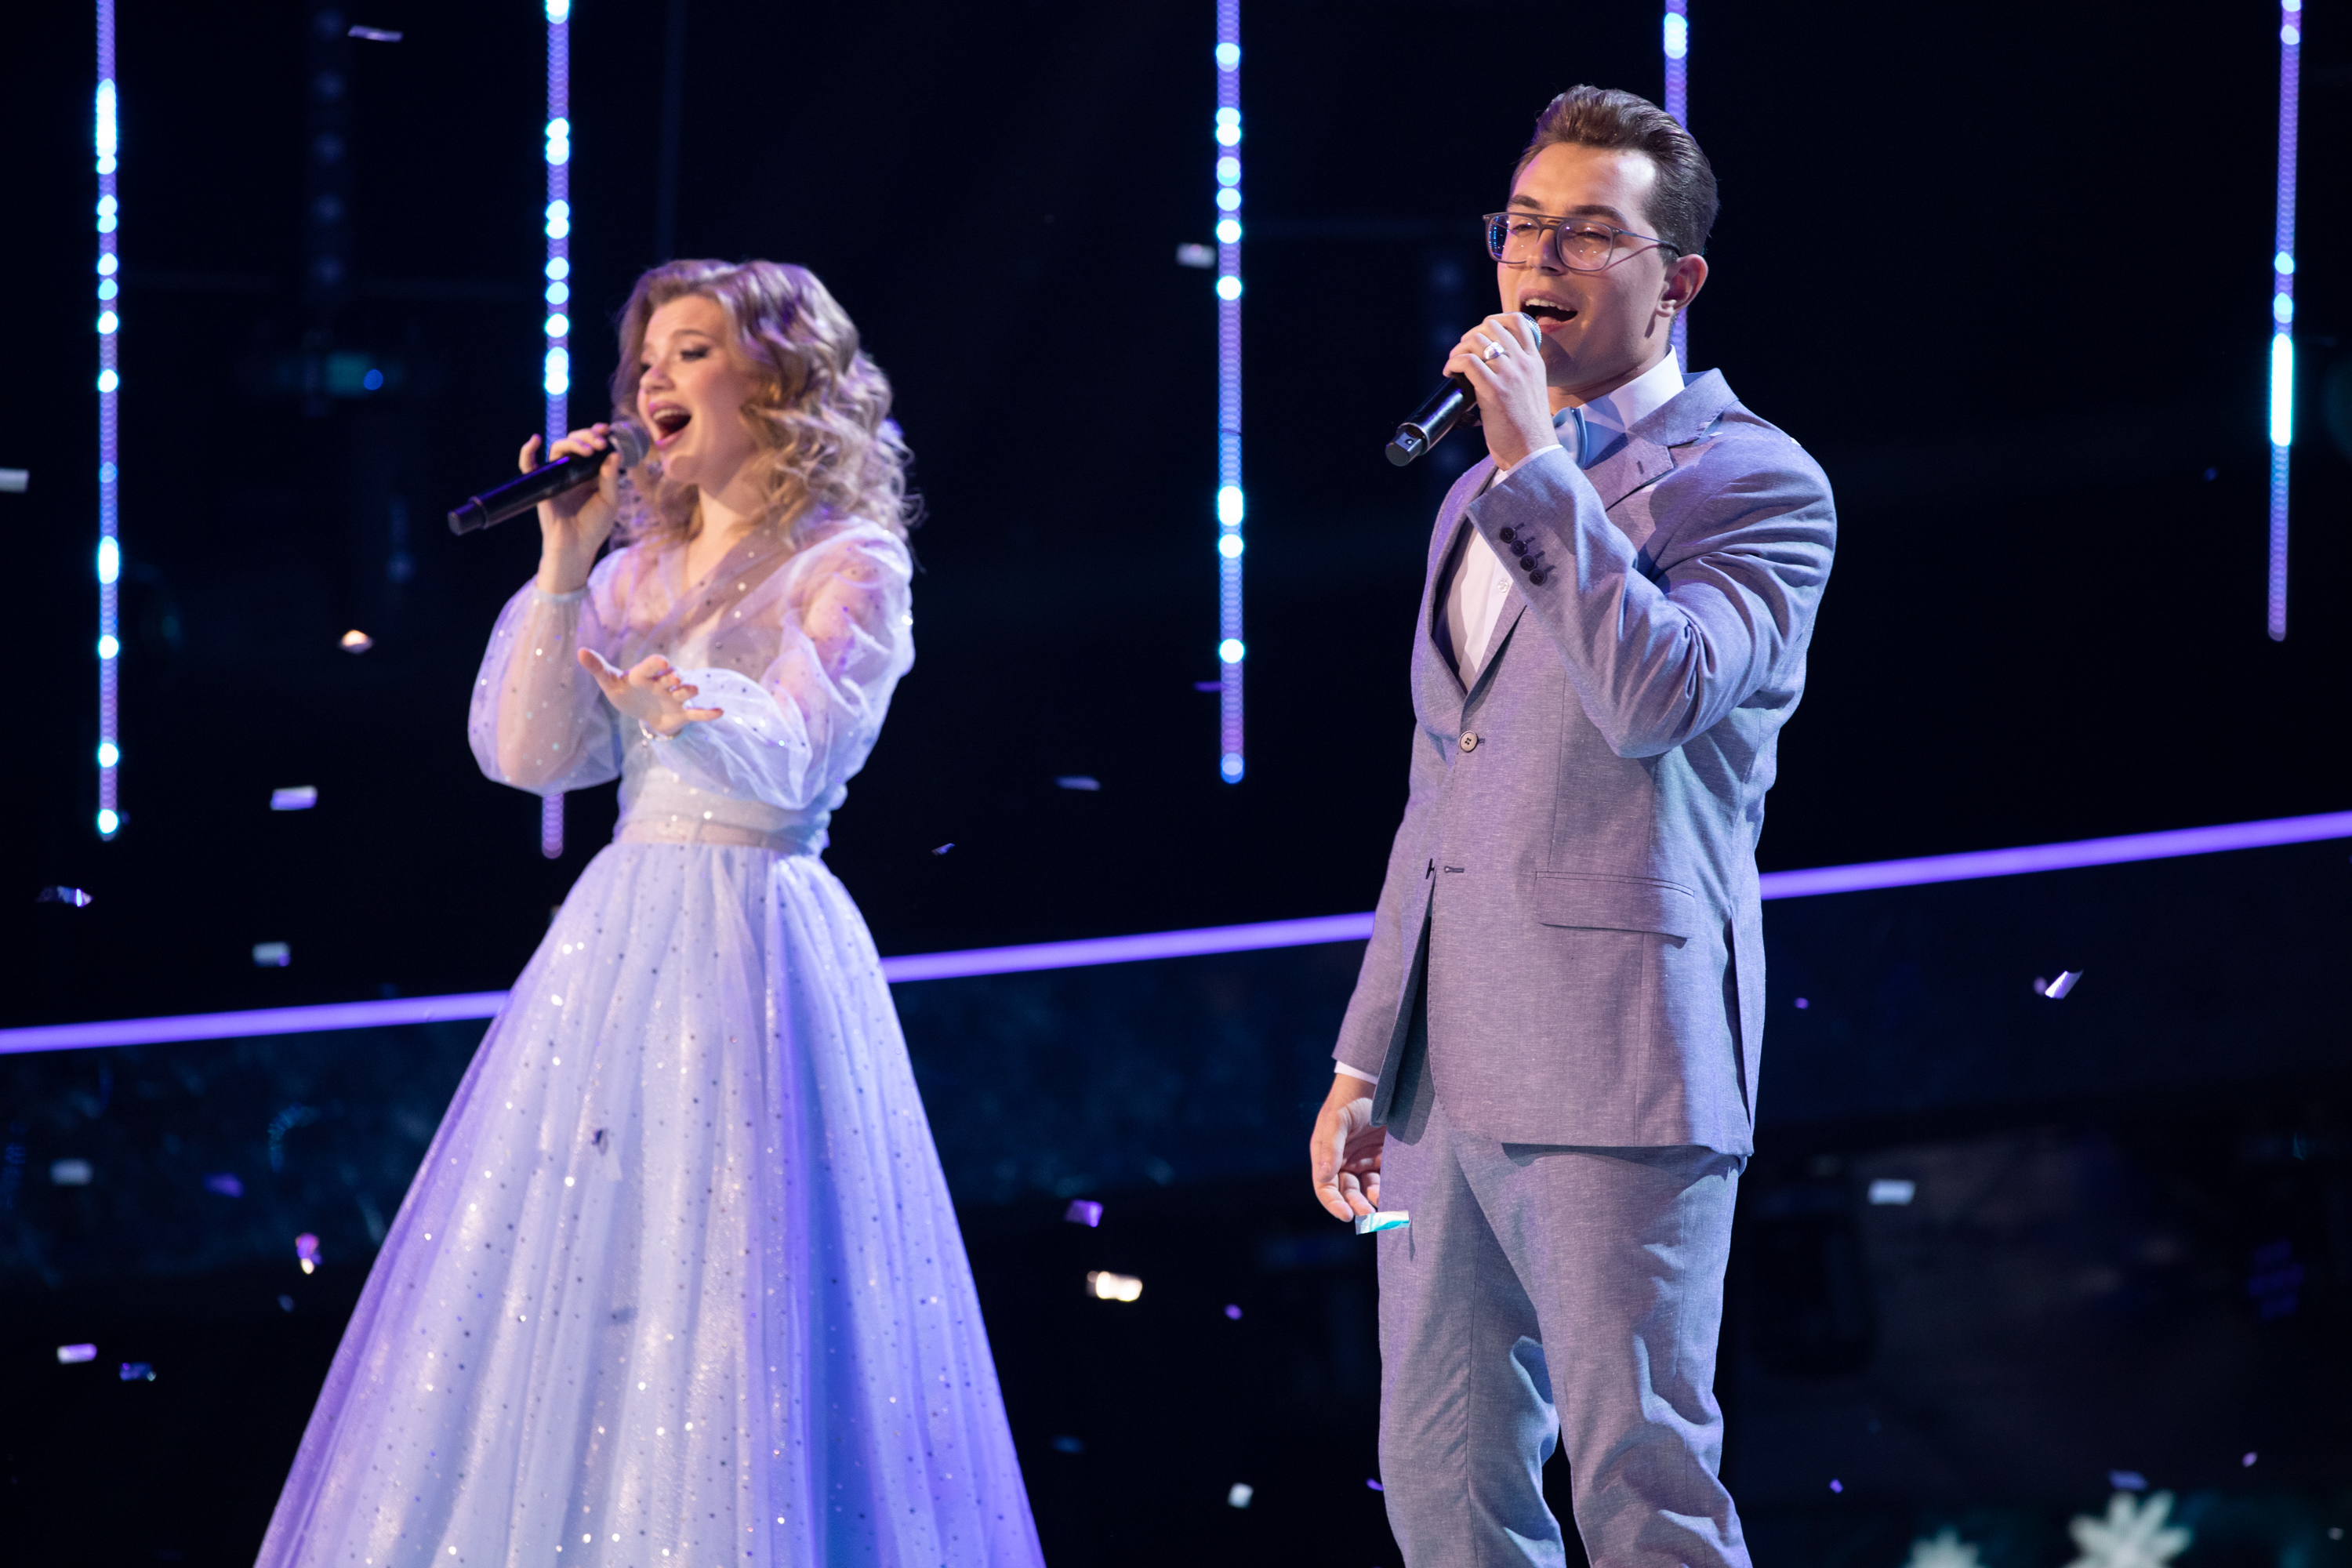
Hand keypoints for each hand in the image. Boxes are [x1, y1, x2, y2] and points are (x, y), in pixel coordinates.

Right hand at [526, 424, 623, 594]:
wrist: (576, 547)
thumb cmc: (595, 526)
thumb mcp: (610, 501)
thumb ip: (611, 478)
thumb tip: (614, 454)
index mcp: (592, 472)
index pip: (593, 445)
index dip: (597, 434)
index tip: (605, 428)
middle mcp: (574, 470)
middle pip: (576, 442)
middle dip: (588, 436)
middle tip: (599, 443)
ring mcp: (557, 475)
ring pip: (558, 448)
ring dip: (572, 443)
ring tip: (587, 450)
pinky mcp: (542, 484)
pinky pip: (529, 464)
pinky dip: (527, 451)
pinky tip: (536, 440)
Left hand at [576, 650, 722, 736]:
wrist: (643, 711)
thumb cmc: (626, 693)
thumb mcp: (610, 683)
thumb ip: (597, 668)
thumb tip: (579, 650)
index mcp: (645, 675)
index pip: (652, 666)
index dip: (657, 664)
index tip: (661, 662)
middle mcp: (663, 683)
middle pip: (674, 676)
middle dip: (675, 677)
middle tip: (674, 679)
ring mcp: (675, 698)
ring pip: (686, 692)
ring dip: (689, 691)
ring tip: (690, 692)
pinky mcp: (682, 713)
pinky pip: (697, 713)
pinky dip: (708, 713)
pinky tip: (720, 712)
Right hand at [1310, 1072, 1384, 1220]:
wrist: (1378, 1080)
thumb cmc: (1350, 1097)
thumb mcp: (1337, 1120)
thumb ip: (1330, 1148)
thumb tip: (1323, 1178)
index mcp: (1326, 1155)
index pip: (1325, 1187)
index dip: (1333, 1203)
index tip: (1346, 1215)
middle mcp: (1343, 1162)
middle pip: (1348, 1192)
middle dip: (1357, 1205)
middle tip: (1369, 1216)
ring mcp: (1363, 1160)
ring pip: (1367, 1189)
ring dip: (1374, 1199)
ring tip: (1385, 1204)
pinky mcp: (1382, 1157)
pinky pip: (1385, 1178)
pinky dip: (1389, 1188)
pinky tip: (1395, 1192)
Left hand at [1444, 313, 1559, 471]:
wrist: (1534, 452)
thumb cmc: (1528, 430)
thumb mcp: (1532, 392)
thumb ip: (1520, 376)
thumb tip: (1493, 370)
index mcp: (1535, 362)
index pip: (1517, 322)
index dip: (1492, 321)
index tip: (1478, 334)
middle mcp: (1524, 363)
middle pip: (1492, 327)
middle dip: (1470, 335)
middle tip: (1461, 352)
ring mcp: (1510, 375)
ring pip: (1477, 341)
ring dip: (1459, 349)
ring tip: (1453, 363)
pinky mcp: (1494, 390)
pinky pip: (1468, 362)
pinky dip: (1454, 363)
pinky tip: (1450, 373)